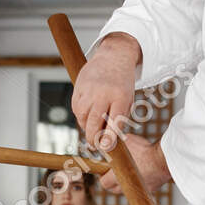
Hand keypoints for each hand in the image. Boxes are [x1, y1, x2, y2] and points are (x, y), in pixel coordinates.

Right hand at [72, 33, 140, 148]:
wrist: (113, 57)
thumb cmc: (122, 85)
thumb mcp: (128, 100)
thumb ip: (118, 119)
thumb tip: (106, 142)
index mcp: (121, 97)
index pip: (113, 123)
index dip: (108, 138)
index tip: (104, 147)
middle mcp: (104, 93)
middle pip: (94, 123)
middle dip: (94, 138)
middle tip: (95, 144)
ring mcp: (89, 90)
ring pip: (82, 118)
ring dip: (86, 127)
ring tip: (92, 128)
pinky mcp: (78, 88)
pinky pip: (76, 109)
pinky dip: (81, 116)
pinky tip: (87, 115)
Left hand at [97, 133, 170, 195]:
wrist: (162, 159)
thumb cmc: (143, 150)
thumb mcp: (126, 141)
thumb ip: (118, 144)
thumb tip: (113, 140)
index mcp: (116, 176)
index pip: (104, 183)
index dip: (103, 176)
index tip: (104, 170)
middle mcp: (127, 186)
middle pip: (114, 189)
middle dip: (113, 182)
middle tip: (115, 171)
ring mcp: (139, 188)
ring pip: (129, 189)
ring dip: (127, 181)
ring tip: (130, 170)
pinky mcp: (151, 188)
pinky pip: (142, 187)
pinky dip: (141, 181)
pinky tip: (144, 171)